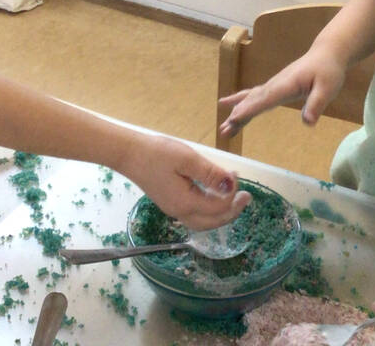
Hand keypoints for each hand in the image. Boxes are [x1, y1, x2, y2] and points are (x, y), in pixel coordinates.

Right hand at [120, 133, 251, 229]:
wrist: (128, 154)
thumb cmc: (157, 153)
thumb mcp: (187, 159)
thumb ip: (210, 173)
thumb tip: (231, 183)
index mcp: (185, 203)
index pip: (218, 207)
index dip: (232, 193)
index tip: (236, 174)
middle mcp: (179, 212)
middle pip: (213, 222)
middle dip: (232, 211)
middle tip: (246, 196)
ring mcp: (173, 209)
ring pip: (204, 221)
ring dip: (221, 212)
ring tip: (233, 196)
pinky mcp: (170, 203)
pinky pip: (195, 214)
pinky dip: (210, 208)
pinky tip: (214, 193)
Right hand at [217, 44, 345, 137]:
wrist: (325, 54)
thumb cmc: (328, 71)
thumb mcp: (328, 88)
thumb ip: (316, 104)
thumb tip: (307, 122)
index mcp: (287, 85)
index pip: (266, 99)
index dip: (250, 109)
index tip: (234, 119)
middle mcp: (275, 84)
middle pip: (253, 101)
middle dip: (238, 116)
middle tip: (224, 130)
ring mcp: (272, 85)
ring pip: (250, 99)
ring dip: (236, 113)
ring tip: (224, 127)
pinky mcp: (274, 87)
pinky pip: (254, 96)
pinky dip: (240, 102)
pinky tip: (228, 106)